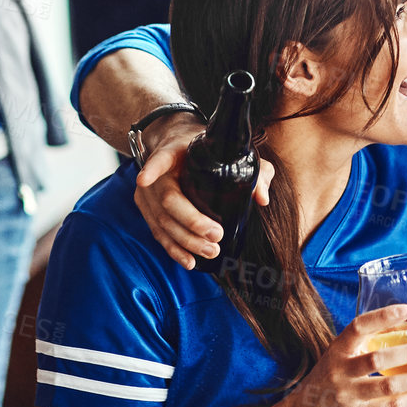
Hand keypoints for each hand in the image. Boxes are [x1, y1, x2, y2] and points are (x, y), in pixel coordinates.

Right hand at [135, 118, 274, 271]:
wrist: (175, 145)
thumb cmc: (207, 150)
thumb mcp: (231, 151)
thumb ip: (254, 169)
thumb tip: (262, 198)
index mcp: (173, 151)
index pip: (160, 158)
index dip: (152, 169)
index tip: (144, 179)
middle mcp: (156, 173)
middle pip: (168, 200)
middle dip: (192, 223)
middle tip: (217, 236)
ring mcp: (147, 193)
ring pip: (162, 221)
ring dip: (185, 241)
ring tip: (210, 251)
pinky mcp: (146, 209)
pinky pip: (158, 232)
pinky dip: (174, 249)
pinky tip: (189, 260)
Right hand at [278, 305, 406, 406]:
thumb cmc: (330, 379)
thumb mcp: (341, 356)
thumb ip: (369, 343)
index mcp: (337, 350)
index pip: (358, 327)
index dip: (382, 317)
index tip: (406, 309)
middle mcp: (340, 371)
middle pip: (378, 358)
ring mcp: (347, 395)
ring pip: (389, 385)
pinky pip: (390, 406)